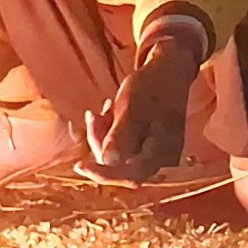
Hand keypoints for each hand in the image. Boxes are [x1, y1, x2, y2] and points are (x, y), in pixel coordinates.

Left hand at [77, 26, 204, 186]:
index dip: (102, 174)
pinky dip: (110, 131)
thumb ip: (122, 136)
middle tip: (94, 116)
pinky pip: (122, 146)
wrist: (168, 71)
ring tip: (103, 111)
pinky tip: (110, 112)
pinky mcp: (147, 145)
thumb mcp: (132, 108)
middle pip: (120, 166)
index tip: (79, 166)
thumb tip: (109, 162)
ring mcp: (154, 153)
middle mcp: (160, 159)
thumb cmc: (151, 87)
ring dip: (103, 135)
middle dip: (100, 143)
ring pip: (118, 155)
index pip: (129, 176)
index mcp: (160, 153)